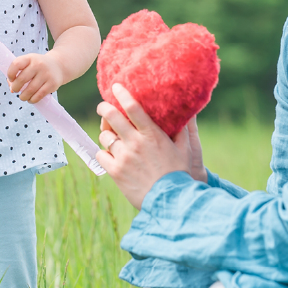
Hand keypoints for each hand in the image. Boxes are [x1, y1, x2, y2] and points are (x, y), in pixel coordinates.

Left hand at [7, 53, 62, 103]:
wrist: (58, 65)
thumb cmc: (38, 67)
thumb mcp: (29, 64)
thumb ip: (18, 74)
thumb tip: (11, 89)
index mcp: (30, 58)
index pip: (16, 64)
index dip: (10, 74)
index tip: (11, 79)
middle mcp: (38, 64)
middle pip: (22, 79)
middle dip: (15, 87)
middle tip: (16, 90)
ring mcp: (46, 74)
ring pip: (30, 89)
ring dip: (23, 96)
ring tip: (22, 97)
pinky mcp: (52, 84)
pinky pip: (39, 95)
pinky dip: (32, 100)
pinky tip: (30, 99)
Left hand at [95, 83, 197, 208]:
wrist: (169, 201)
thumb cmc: (179, 174)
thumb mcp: (185, 149)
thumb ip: (183, 130)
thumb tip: (187, 114)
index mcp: (151, 134)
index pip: (133, 108)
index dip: (122, 94)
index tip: (115, 87)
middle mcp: (135, 143)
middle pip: (112, 117)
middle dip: (104, 108)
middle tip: (103, 106)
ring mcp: (123, 157)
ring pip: (105, 137)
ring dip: (106, 134)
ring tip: (111, 136)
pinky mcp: (115, 171)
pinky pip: (101, 155)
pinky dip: (104, 153)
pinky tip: (110, 154)